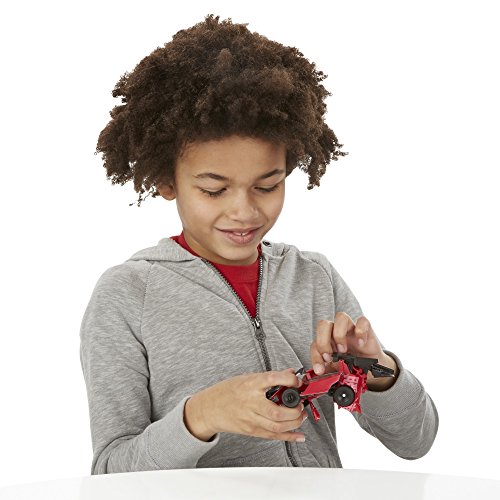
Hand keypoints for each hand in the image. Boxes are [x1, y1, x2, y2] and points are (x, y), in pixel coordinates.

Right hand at [184, 368, 307, 441]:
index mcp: (250, 384)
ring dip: (295, 423)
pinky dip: (289, 437)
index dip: (289, 380)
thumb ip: (270, 377)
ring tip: (301, 416)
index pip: (272, 380)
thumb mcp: (247, 377)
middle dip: (295, 410)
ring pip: (277, 426)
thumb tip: (290, 373)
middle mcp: (251, 403)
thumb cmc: (227, 391)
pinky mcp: (252, 431)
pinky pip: (273, 436)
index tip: (298, 381)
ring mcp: (251, 419)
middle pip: (277, 412)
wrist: (210, 408)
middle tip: (301, 404)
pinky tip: (299, 435)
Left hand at [310, 312, 397, 389]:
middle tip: (330, 357)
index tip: (320, 370)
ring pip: (340, 317)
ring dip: (339, 334)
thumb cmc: (353, 365)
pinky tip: (361, 344)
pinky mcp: (365, 327)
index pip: (315, 343)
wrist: (372, 367)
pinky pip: (362, 320)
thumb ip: (329, 371)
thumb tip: (319, 375)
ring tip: (344, 350)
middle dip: (323, 342)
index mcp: (327, 342)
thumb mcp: (339, 370)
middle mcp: (336, 332)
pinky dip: (361, 331)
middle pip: (323, 325)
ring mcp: (351, 328)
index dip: (315, 356)